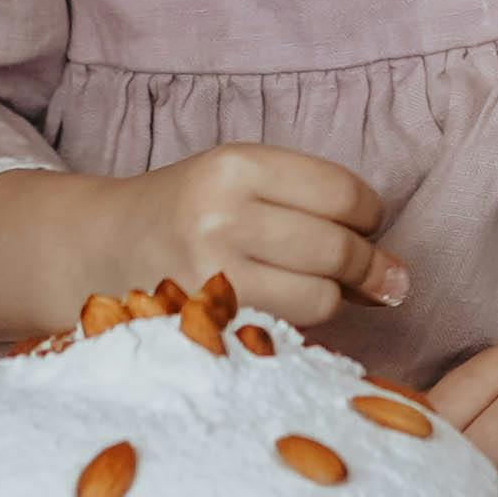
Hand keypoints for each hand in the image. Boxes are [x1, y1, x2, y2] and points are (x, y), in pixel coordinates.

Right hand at [103, 142, 404, 331]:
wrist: (100, 248)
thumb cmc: (188, 209)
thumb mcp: (240, 178)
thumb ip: (313, 203)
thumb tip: (396, 274)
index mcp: (235, 166)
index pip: (343, 193)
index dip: (370, 214)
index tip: (367, 224)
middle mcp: (221, 217)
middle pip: (338, 249)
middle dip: (367, 264)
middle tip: (370, 271)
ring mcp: (210, 276)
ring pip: (321, 297)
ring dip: (335, 298)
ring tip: (317, 287)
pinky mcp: (205, 324)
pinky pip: (288, 330)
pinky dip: (300, 323)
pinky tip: (286, 308)